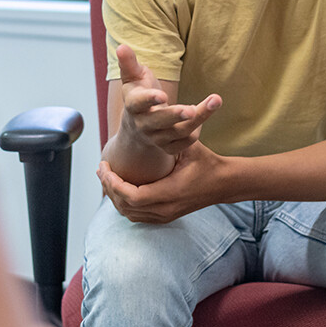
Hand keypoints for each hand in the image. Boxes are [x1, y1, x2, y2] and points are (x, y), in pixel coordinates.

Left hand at [97, 142, 225, 223]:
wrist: (224, 184)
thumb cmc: (207, 163)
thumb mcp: (191, 147)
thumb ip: (175, 132)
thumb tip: (163, 109)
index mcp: (169, 192)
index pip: (132, 196)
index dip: (114, 183)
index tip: (106, 166)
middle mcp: (165, 209)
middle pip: (125, 207)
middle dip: (109, 188)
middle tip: (102, 169)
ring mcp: (165, 216)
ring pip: (129, 213)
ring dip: (115, 196)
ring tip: (107, 177)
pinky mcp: (165, 217)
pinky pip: (137, 216)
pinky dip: (124, 203)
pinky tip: (120, 187)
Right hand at [116, 44, 220, 155]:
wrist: (136, 127)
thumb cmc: (138, 94)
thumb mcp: (132, 78)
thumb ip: (129, 63)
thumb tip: (122, 46)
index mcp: (133, 105)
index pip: (139, 104)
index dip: (150, 99)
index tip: (162, 95)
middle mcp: (144, 125)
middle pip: (161, 122)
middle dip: (176, 115)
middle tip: (192, 109)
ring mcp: (157, 138)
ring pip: (180, 132)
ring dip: (200, 117)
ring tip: (215, 100)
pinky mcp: (169, 147)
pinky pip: (187, 142)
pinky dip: (197, 129)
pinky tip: (204, 112)